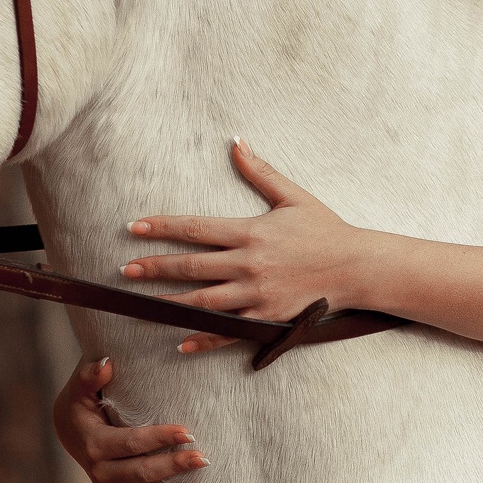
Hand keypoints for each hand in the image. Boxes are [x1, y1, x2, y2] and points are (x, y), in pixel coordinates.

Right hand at [51, 356, 205, 482]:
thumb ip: (90, 374)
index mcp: (95, 445)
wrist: (69, 431)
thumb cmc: (82, 404)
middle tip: (204, 459)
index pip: (132, 443)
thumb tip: (106, 363)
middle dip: (174, 466)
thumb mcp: (80, 388)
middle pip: (142, 473)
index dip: (160, 438)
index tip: (188, 432)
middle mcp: (101, 473)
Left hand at [121, 140, 367, 353]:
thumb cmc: (325, 230)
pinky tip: (181, 342)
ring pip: (203, 302)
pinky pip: (230, 331)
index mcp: (251, 232)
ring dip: (169, 303)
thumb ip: (260, 171)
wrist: (357, 268)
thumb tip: (236, 141)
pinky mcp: (267, 318)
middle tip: (125, 270)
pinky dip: (205, 339)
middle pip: (192, 267)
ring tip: (141, 304)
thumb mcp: (292, 196)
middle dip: (155, 268)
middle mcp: (249, 265)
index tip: (135, 226)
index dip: (162, 227)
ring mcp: (257, 295)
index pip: (196, 228)